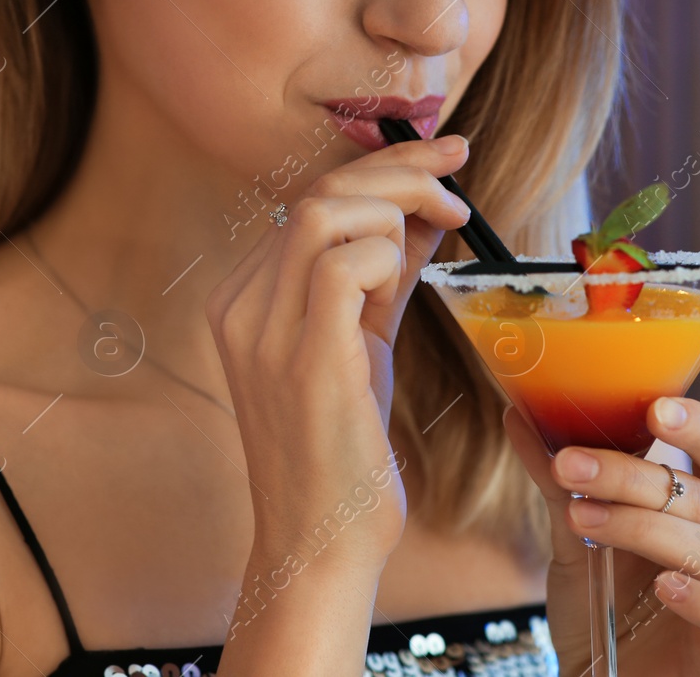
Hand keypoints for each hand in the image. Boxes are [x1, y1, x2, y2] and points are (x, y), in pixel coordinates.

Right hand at [204, 134, 471, 567]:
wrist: (322, 541)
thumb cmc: (345, 448)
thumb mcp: (363, 341)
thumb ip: (384, 274)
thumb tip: (424, 209)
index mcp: (245, 296)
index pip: (309, 198)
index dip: (382, 167)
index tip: (444, 158)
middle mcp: (240, 305)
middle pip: (316, 192)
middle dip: (401, 170)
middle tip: (459, 181)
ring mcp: (261, 332)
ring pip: (324, 212)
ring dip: (396, 212)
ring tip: (436, 244)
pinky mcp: (301, 361)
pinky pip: (343, 266)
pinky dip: (387, 258)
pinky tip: (404, 288)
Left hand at [503, 396, 699, 675]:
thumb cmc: (604, 602)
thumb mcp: (575, 535)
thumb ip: (558, 480)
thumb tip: (517, 414)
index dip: (698, 425)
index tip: (654, 408)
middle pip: (698, 496)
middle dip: (630, 476)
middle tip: (568, 465)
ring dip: (640, 528)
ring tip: (582, 520)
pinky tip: (664, 586)